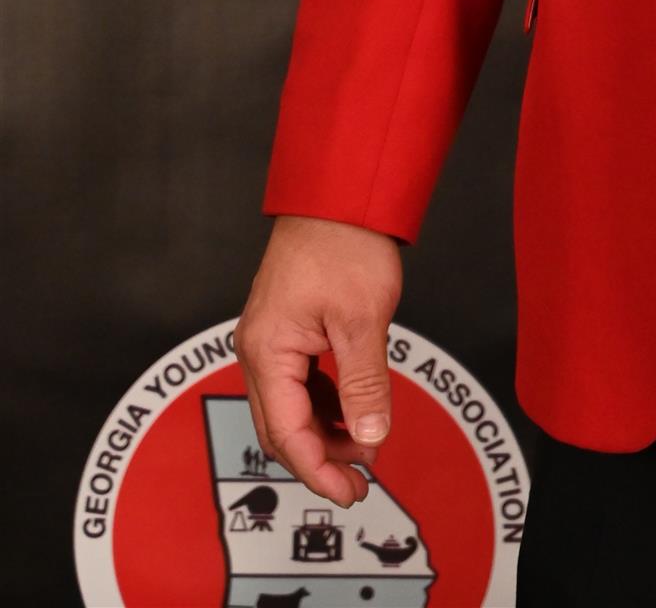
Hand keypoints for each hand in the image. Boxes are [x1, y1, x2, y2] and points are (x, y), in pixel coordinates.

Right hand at [233, 213, 402, 505]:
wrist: (340, 193)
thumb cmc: (344, 243)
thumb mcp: (362, 320)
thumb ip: (364, 384)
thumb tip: (369, 437)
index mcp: (267, 351)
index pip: (287, 432)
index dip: (318, 469)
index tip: (350, 491)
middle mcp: (258, 350)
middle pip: (281, 427)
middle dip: (320, 458)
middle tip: (360, 481)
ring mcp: (269, 339)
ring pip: (290, 407)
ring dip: (324, 432)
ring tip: (365, 447)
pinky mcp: (285, 328)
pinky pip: (298, 383)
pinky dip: (324, 404)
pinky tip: (352, 412)